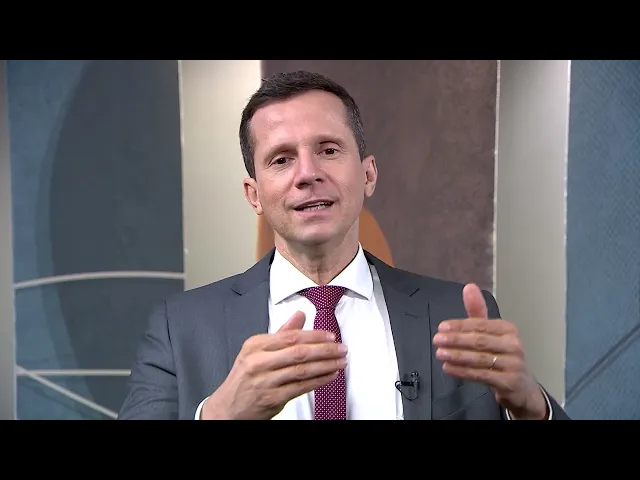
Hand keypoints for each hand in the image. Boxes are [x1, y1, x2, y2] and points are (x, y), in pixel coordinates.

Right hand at [201, 311, 346, 419]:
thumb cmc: (244, 378)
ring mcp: (265, 381)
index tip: (330, 336)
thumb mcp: (256, 351)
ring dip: (326, 365)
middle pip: (298, 352)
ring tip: (340, 362)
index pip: (290, 336)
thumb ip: (280, 334)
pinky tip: (330, 375)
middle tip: (341, 348)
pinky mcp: (272, 399)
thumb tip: (299, 315)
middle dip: (324, 350)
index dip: (314, 335)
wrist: (228, 408)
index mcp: (255, 346)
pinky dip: (319, 381)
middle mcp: (258, 362)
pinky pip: (301, 388)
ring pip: (302, 370)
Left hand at [432, 284, 547, 419]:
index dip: (460, 326)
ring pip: (480, 358)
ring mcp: (513, 364)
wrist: (521, 387)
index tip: (442, 327)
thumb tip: (469, 287)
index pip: (480, 325)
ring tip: (440, 353)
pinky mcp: (509, 382)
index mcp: (508, 329)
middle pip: (480, 341)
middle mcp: (513, 345)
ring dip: (457, 355)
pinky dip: (463, 371)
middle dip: (456, 340)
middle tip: (437, 340)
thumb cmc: (502, 356)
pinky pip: (481, 375)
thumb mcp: (490, 334)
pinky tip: (448, 368)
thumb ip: (477, 313)